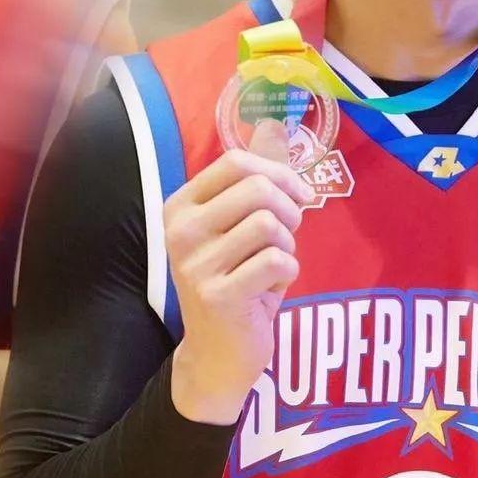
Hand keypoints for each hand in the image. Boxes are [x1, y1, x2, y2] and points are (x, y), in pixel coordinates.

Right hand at [165, 120, 311, 424]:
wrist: (218, 354)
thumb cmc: (236, 281)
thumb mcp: (238, 228)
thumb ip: (253, 183)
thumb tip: (274, 124)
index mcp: (180, 207)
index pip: (235, 162)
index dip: (278, 172)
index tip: (298, 194)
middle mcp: (180, 232)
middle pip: (257, 188)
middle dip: (289, 209)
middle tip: (288, 235)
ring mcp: (195, 264)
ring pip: (271, 225)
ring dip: (288, 246)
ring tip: (273, 266)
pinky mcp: (218, 295)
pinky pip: (278, 261)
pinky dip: (289, 273)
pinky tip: (270, 290)